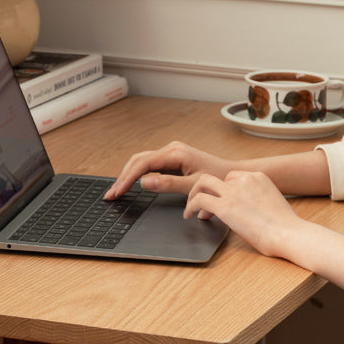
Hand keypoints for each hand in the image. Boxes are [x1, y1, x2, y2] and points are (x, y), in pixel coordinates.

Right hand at [105, 141, 233, 198]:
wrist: (232, 174)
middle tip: (111, 194)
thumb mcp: (193, 185)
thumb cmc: (218, 179)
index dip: (127, 179)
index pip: (143, 164)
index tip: (116, 192)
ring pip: (142, 161)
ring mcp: (171, 153)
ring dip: (128, 175)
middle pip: (138, 160)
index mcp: (175, 153)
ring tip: (117, 190)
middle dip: (123, 177)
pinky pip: (150, 164)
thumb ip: (168, 184)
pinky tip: (131, 184)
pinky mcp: (173, 158)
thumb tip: (145, 182)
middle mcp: (171, 149)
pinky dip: (138, 174)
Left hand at [183, 171, 304, 259]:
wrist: (288, 233)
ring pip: (203, 183)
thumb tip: (249, 212)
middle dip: (206, 189)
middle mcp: (245, 179)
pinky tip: (189, 215)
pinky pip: (199, 200)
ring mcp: (234, 191)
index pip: (232, 176)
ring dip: (194, 195)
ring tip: (191, 208)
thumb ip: (258, 201)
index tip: (219, 200)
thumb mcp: (272, 204)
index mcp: (258, 177)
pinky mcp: (225, 206)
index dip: (223, 189)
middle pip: (216, 178)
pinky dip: (190, 206)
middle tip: (200, 202)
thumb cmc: (286, 228)